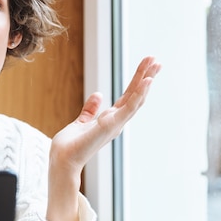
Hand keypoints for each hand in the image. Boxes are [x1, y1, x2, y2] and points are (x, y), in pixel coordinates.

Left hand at [47, 56, 161, 220]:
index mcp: (111, 119)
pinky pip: (128, 107)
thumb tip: (99, 94)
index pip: (128, 97)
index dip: (137, 81)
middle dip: (146, 77)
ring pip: (136, 99)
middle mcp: (117, 121)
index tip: (146, 67)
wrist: (63, 159)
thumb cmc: (71, 145)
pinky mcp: (110, 125)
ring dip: (146, 81)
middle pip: (136, 95)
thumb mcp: (82, 121)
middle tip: (156, 60)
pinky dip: (139, 94)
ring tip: (155, 64)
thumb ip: (90, 109)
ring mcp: (116, 123)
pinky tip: (147, 81)